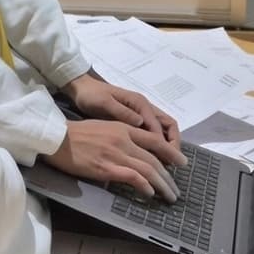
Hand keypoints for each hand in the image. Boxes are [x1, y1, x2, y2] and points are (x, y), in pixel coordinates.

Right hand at [44, 119, 181, 202]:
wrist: (57, 139)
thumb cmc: (76, 134)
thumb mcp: (103, 127)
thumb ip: (120, 136)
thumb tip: (134, 151)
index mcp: (122, 128)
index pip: (154, 140)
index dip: (171, 152)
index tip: (182, 163)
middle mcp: (123, 140)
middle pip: (155, 159)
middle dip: (169, 176)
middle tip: (176, 189)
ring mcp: (116, 154)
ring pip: (149, 170)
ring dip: (163, 185)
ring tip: (169, 196)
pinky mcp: (107, 168)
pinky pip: (134, 178)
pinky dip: (145, 187)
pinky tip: (149, 194)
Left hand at [62, 73, 184, 164]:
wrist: (80, 89)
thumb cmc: (91, 95)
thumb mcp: (104, 102)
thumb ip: (122, 112)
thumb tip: (141, 122)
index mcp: (140, 103)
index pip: (161, 125)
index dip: (166, 143)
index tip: (168, 159)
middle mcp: (144, 108)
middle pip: (168, 127)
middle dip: (173, 144)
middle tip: (173, 163)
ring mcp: (140, 114)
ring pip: (161, 131)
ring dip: (165, 146)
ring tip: (165, 164)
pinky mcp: (133, 121)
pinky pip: (150, 134)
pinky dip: (154, 145)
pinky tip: (151, 158)